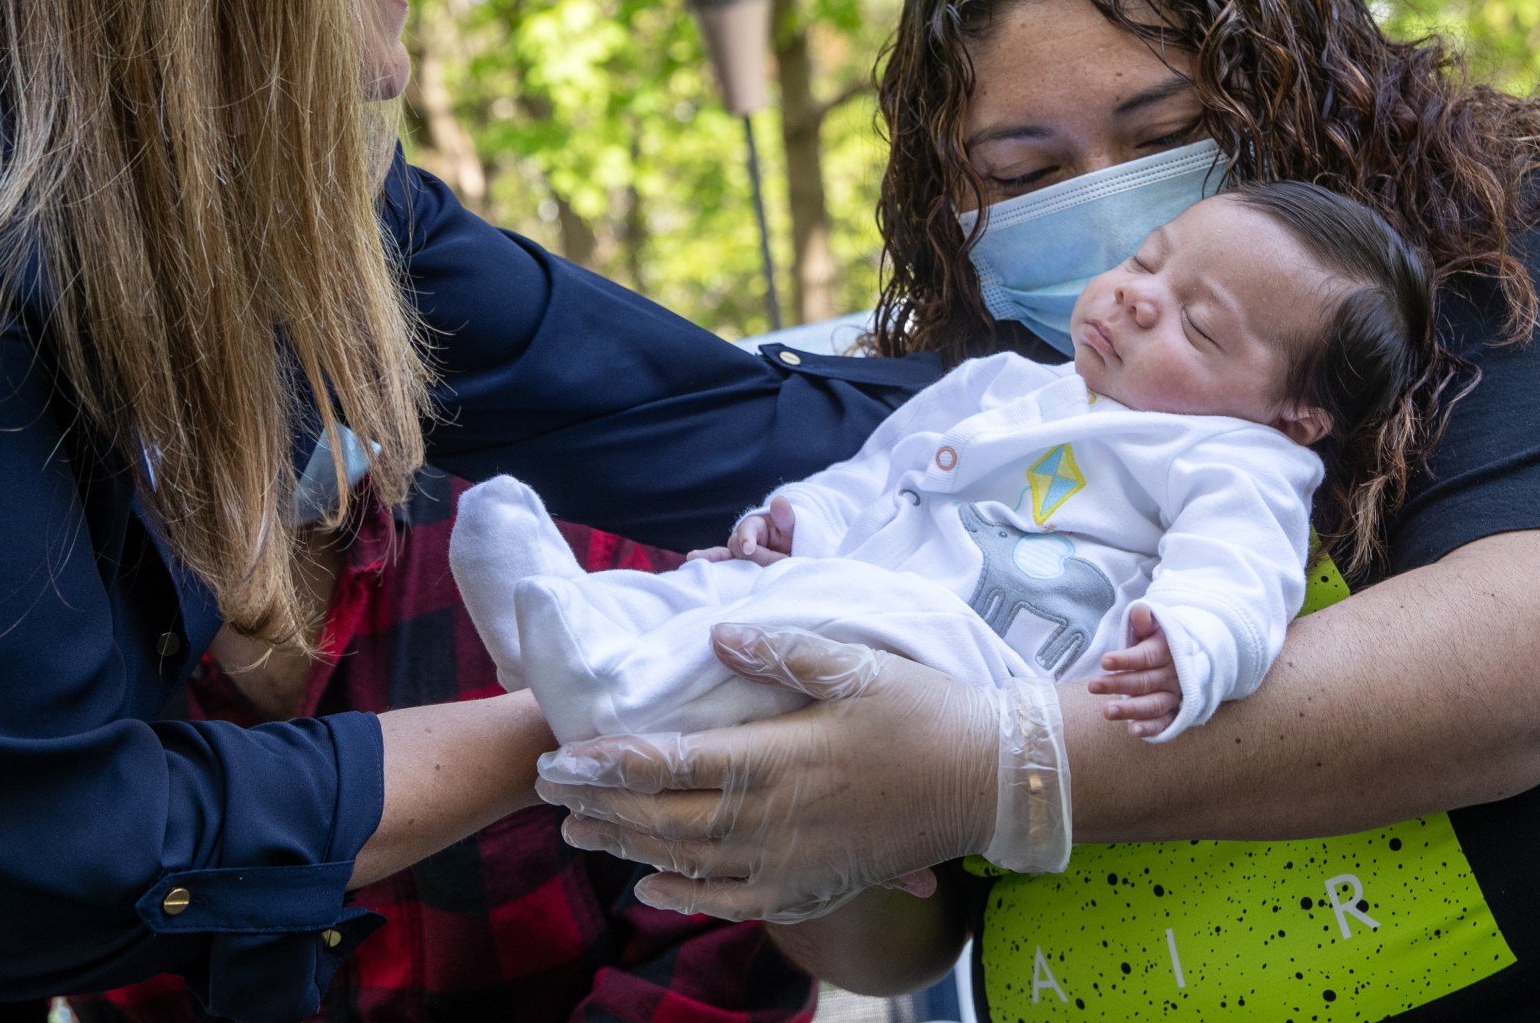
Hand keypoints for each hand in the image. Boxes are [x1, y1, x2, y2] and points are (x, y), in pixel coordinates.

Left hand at [533, 624, 1068, 922]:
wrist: (989, 782)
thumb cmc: (925, 715)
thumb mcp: (856, 665)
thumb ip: (782, 651)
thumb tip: (719, 636)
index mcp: (775, 758)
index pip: (667, 763)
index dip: (605, 762)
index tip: (559, 756)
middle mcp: (771, 819)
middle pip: (661, 818)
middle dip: (599, 804)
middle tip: (550, 790)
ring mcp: (789, 861)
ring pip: (686, 862)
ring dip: (627, 846)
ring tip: (581, 831)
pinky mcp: (810, 887)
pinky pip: (732, 902)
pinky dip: (684, 897)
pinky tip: (652, 888)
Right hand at [685, 499, 795, 566]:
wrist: (792, 551)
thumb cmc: (792, 535)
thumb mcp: (793, 525)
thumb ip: (786, 516)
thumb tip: (780, 501)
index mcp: (754, 524)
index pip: (747, 530)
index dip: (747, 539)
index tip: (749, 549)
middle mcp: (741, 538)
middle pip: (737, 547)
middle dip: (754, 557)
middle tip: (780, 562)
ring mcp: (737, 554)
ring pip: (724, 557)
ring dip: (715, 561)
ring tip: (693, 559)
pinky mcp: (736, 567)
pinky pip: (722, 567)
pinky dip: (711, 568)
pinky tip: (692, 567)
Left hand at [1087, 603, 1179, 737]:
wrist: (1190, 658)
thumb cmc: (1161, 641)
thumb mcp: (1155, 625)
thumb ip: (1144, 619)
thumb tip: (1139, 612)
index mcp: (1167, 651)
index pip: (1147, 656)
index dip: (1126, 660)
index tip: (1104, 661)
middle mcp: (1173, 675)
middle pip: (1145, 681)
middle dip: (1118, 684)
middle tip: (1092, 686)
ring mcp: (1175, 695)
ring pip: (1154, 704)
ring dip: (1131, 709)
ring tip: (1107, 711)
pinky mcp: (1175, 713)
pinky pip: (1165, 722)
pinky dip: (1151, 728)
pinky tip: (1133, 730)